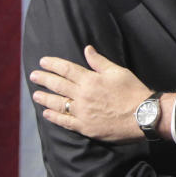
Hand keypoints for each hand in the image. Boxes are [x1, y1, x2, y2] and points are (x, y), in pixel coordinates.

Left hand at [30, 45, 150, 142]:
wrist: (142, 115)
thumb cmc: (133, 91)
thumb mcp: (118, 72)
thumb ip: (99, 62)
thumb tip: (87, 49)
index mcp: (90, 80)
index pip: (66, 69)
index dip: (53, 64)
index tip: (42, 62)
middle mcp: (82, 96)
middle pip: (58, 85)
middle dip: (44, 79)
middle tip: (33, 76)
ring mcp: (82, 112)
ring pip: (57, 104)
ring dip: (45, 98)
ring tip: (36, 94)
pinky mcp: (85, 127)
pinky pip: (64, 122)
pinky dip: (54, 117)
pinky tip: (46, 114)